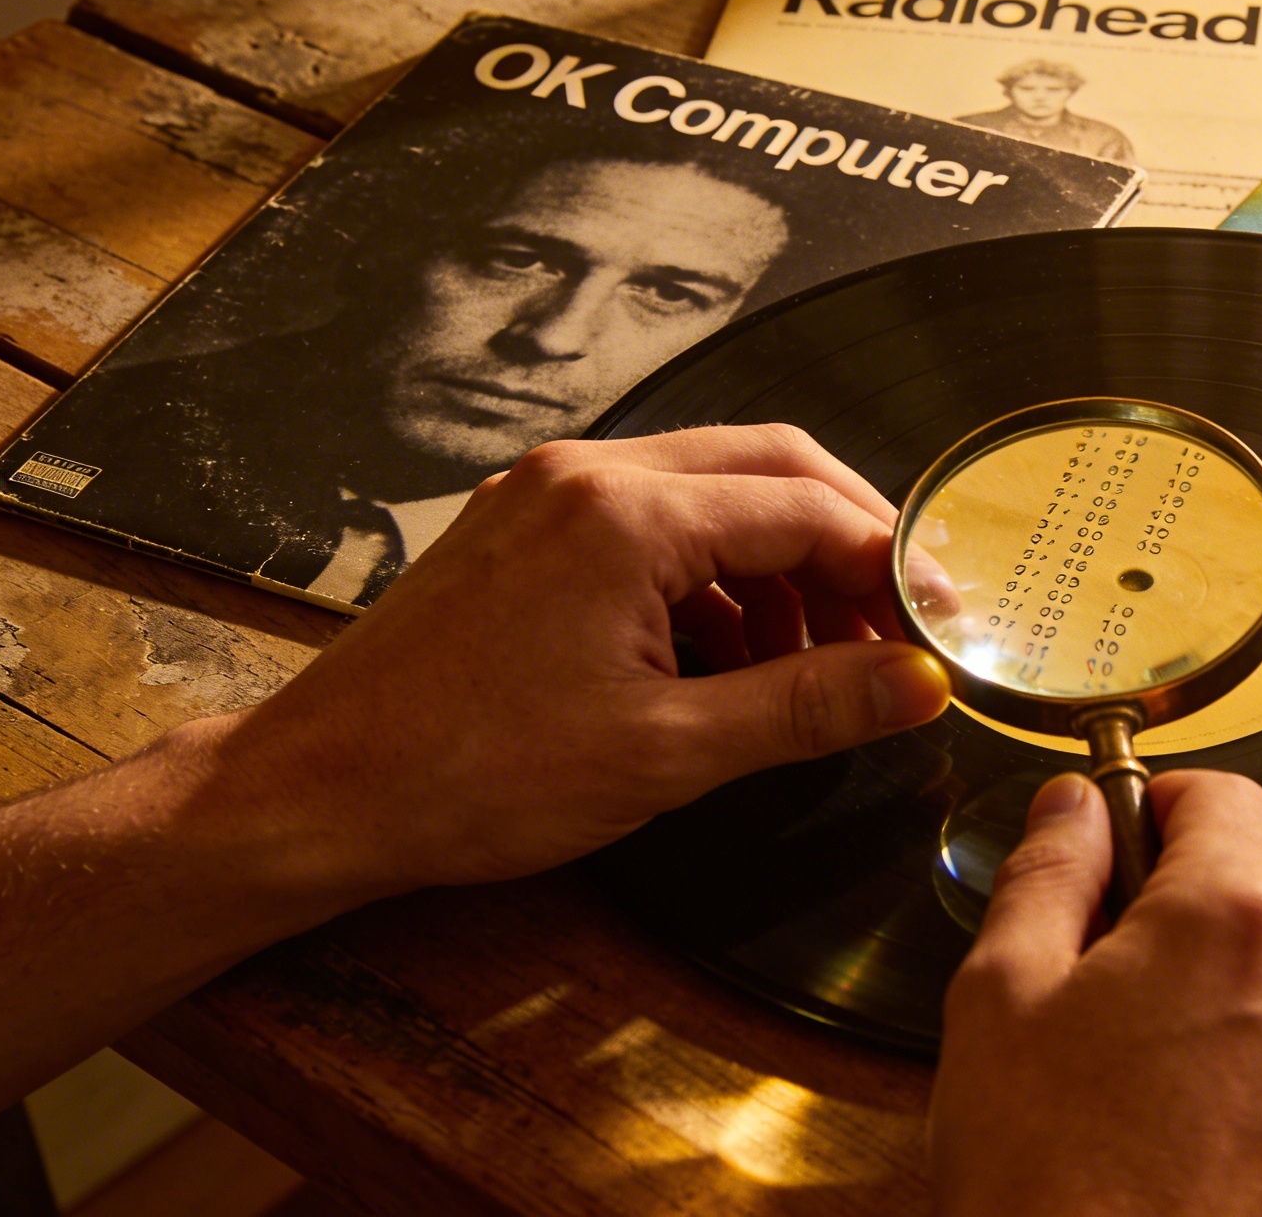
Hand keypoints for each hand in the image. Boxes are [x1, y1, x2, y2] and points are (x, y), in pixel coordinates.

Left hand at [175, 423, 954, 901]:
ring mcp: (549, 492)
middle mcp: (589, 474)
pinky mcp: (525, 526)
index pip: (809, 507)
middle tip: (900, 627)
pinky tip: (732, 657)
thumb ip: (809, 705)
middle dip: (848, 545)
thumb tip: (918, 682)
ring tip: (814, 665)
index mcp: (628, 514)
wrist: (318, 794)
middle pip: (772, 468)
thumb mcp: (668, 751)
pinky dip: (715, 576)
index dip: (893, 566)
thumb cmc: (470, 776)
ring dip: (782, 564)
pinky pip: (654, 521)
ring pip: (715, 492)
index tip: (943, 627)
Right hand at [929, 770, 1261, 1216]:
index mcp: (1236, 919)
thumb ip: (1048, 873)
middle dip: (1186, 899)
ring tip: (1132, 1053)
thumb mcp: (1002, 993)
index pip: (1225, 794)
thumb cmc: (1052, 1177)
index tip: (1116, 837)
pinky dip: (1253, 1050)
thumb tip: (1071, 809)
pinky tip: (1175, 1104)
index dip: (1158, 804)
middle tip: (1099, 960)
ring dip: (1223, 979)